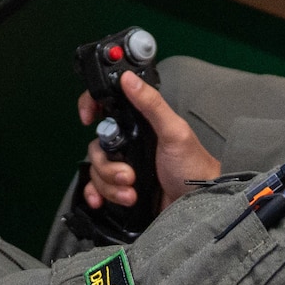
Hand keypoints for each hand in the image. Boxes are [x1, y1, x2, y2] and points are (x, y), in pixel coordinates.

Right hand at [79, 70, 220, 214]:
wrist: (197, 206)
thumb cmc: (192, 166)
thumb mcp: (174, 132)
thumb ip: (152, 104)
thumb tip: (128, 79)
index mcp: (139, 124)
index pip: (106, 108)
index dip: (91, 108)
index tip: (87, 117)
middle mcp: (129, 144)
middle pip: (97, 146)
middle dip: (108, 166)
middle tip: (129, 175)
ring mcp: (124, 167)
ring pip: (96, 170)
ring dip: (110, 185)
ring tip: (131, 191)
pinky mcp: (121, 188)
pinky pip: (95, 189)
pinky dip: (96, 194)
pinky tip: (103, 201)